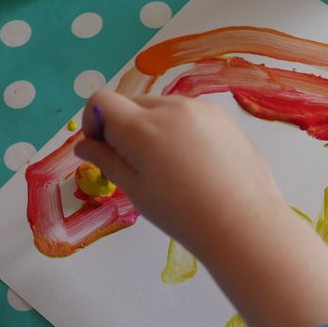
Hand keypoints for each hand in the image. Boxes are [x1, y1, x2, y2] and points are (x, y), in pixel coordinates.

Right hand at [74, 91, 327, 326]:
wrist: (243, 224)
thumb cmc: (183, 214)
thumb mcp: (136, 190)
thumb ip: (106, 161)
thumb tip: (83, 145)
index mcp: (142, 126)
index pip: (100, 101)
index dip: (94, 123)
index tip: (103, 150)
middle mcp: (171, 107)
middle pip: (132, 104)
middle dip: (124, 127)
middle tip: (138, 167)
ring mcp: (201, 109)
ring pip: (162, 109)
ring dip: (154, 129)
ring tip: (173, 171)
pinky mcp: (223, 118)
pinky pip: (190, 116)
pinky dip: (182, 131)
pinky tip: (198, 167)